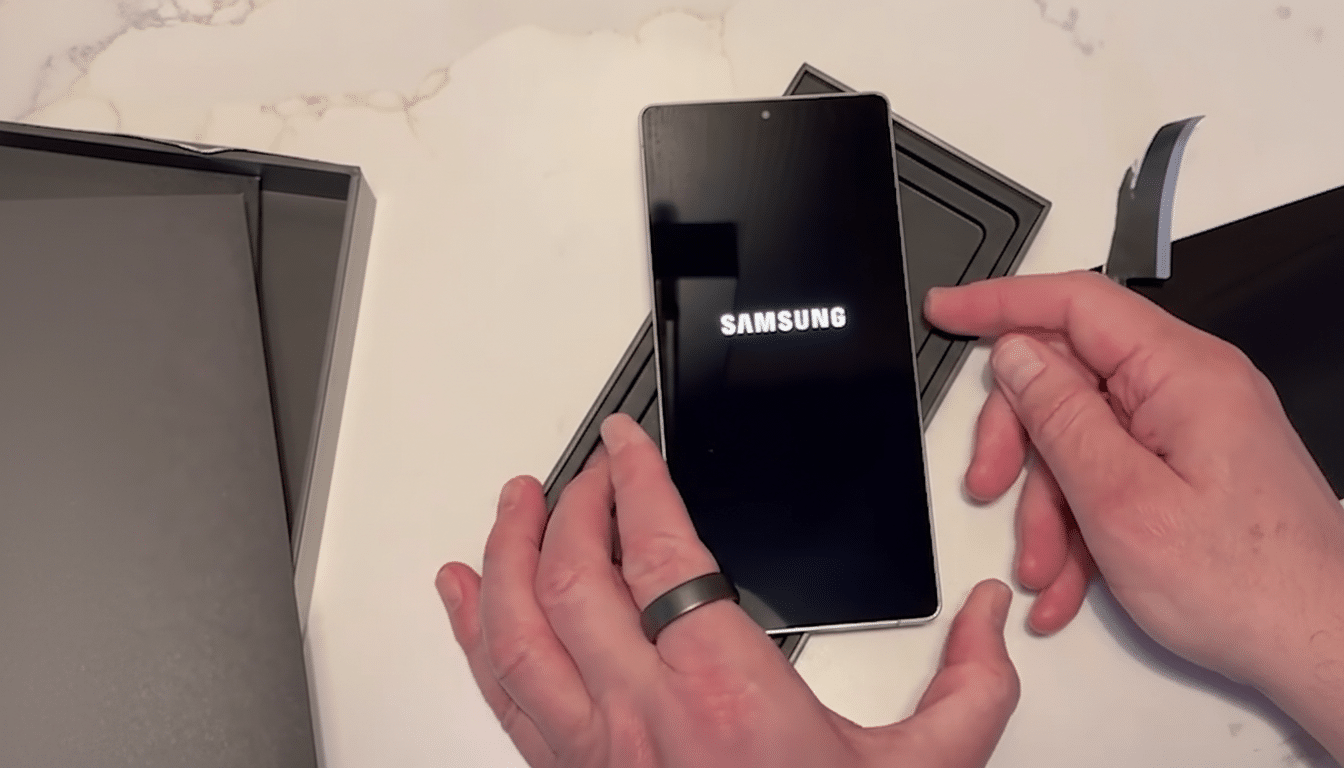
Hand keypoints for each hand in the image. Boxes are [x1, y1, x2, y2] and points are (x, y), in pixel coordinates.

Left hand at [436, 413, 1018, 767]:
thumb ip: (968, 688)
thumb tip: (987, 618)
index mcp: (725, 697)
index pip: (656, 555)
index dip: (633, 481)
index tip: (626, 440)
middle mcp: (641, 719)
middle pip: (573, 579)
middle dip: (573, 505)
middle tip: (587, 469)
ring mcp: (591, 752)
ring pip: (516, 630)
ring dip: (506, 553)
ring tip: (514, 504)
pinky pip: (499, 691)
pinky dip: (472, 630)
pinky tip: (461, 594)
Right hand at [925, 270, 1343, 757]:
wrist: (1323, 645)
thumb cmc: (1249, 585)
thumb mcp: (1122, 502)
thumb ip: (1061, 417)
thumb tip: (1016, 354)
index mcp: (1182, 374)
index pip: (1076, 303)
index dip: (1000, 303)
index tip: (947, 310)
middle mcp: (1191, 388)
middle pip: (1068, 377)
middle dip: (1019, 440)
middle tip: (989, 487)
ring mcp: (1193, 428)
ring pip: (1081, 437)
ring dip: (1048, 505)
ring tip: (1044, 570)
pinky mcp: (1191, 468)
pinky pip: (1112, 474)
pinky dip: (1081, 525)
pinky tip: (1069, 580)